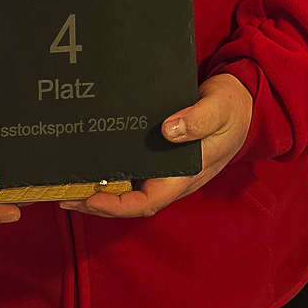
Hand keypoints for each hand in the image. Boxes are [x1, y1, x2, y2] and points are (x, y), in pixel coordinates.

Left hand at [61, 72, 253, 219]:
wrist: (243, 101)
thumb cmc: (232, 108)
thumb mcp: (219, 109)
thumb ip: (199, 120)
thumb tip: (169, 130)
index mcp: (187, 175)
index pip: (148, 202)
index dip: (117, 206)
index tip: (90, 199)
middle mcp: (173, 178)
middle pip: (131, 202)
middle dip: (98, 203)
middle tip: (64, 194)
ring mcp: (166, 169)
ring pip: (129, 189)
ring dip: (99, 191)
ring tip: (68, 182)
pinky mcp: (160, 156)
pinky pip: (132, 171)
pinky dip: (110, 172)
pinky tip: (90, 162)